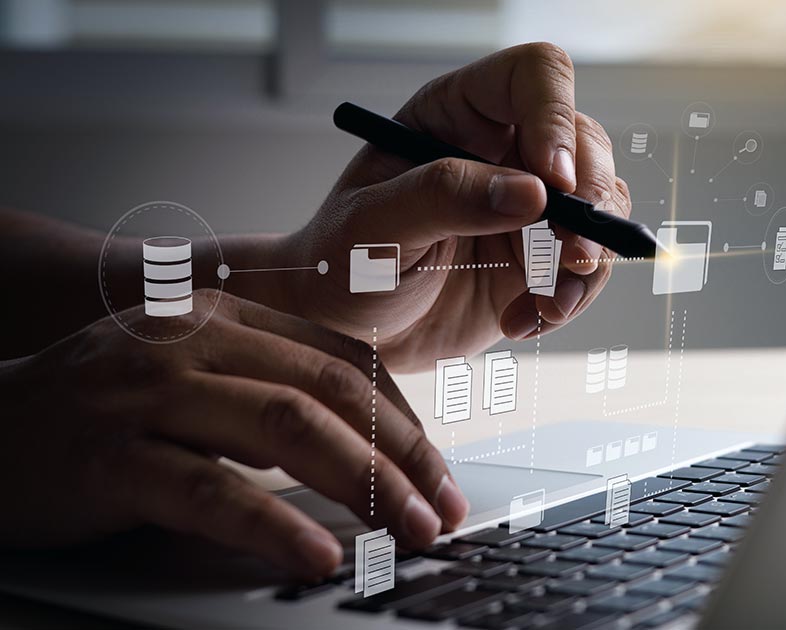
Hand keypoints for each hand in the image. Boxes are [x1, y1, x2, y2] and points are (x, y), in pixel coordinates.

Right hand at [0, 290, 468, 577]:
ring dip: (364, 485)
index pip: (346, 362)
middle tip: (443, 513)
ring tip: (406, 533)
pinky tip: (316, 556)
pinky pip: (210, 488)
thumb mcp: (196, 384)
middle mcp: (193, 339)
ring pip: (287, 426)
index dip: (406, 424)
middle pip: (332, 391)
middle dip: (403, 458)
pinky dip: (273, 525)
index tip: (441, 477)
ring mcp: (148, 390)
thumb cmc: (98, 415)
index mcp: (225, 317)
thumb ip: (270, 396)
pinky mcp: (107, 453)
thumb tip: (368, 452)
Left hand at [281, 43, 631, 371]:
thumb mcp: (374, 225)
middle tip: (570, 254)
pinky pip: (590, 265)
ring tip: (545, 305)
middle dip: (589, 200)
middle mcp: (504, 150)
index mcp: (458, 115)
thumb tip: (531, 193)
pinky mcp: (544, 257)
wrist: (347, 333)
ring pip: (602, 204)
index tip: (552, 182)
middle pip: (584, 142)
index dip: (555, 118)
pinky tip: (522, 321)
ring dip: (587, 260)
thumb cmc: (342, 264)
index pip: (533, 77)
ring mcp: (530, 205)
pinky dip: (571, 298)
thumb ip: (445, 197)